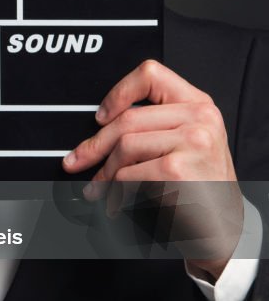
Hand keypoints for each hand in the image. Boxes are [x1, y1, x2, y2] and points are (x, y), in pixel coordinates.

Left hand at [62, 59, 242, 279]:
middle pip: (128, 119)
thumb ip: (157, 123)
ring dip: (105, 173)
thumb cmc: (200, 185)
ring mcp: (192, 142)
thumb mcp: (188, 141)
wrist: (223, 226)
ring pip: (124, 147)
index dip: (118, 93)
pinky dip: (116, 192)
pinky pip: (128, 175)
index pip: (150, 74)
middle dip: (95, 145)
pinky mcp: (177, 169)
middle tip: (77, 161)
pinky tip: (118, 202)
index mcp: (199, 104)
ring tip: (100, 188)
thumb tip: (101, 124)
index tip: (100, 117)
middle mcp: (200, 118)